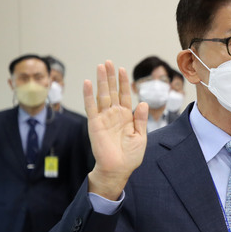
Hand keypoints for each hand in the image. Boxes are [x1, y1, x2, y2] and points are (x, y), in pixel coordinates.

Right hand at [85, 61, 148, 199]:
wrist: (119, 169)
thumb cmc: (130, 156)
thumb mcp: (141, 136)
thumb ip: (140, 119)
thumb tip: (142, 102)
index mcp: (126, 117)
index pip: (124, 95)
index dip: (123, 82)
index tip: (122, 69)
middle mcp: (114, 115)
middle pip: (112, 91)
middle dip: (110, 77)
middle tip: (108, 62)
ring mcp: (104, 118)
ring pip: (102, 96)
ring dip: (101, 81)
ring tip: (101, 66)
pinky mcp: (95, 124)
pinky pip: (91, 107)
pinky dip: (89, 95)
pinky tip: (88, 82)